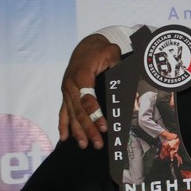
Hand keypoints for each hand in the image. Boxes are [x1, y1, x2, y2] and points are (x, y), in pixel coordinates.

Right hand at [58, 34, 121, 148]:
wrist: (86, 45)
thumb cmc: (100, 50)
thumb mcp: (112, 54)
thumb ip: (117, 69)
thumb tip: (127, 87)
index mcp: (82, 76)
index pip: (88, 101)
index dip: (95, 116)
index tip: (104, 128)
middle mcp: (71, 85)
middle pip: (79, 112)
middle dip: (88, 129)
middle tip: (98, 143)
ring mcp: (66, 90)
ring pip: (71, 115)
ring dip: (77, 131)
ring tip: (84, 145)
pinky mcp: (66, 93)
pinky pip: (63, 111)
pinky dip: (63, 125)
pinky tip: (64, 138)